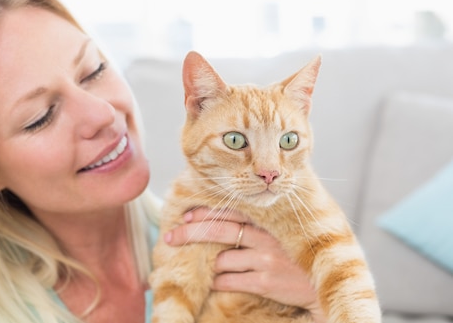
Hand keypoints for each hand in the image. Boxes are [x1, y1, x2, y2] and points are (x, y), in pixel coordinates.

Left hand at [164, 207, 326, 322]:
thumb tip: (231, 214)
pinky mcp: (264, 282)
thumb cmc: (301, 256)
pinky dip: (217, 281)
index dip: (205, 212)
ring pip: (221, 258)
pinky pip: (229, 281)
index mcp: (269, 221)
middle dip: (190, 233)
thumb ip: (263, 222)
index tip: (187, 215)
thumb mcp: (285, 232)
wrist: (324, 285)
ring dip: (206, 263)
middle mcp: (265, 237)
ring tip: (197, 264)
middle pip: (218, 230)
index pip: (231, 210)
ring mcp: (264, 260)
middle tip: (170, 236)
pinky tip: (213, 281)